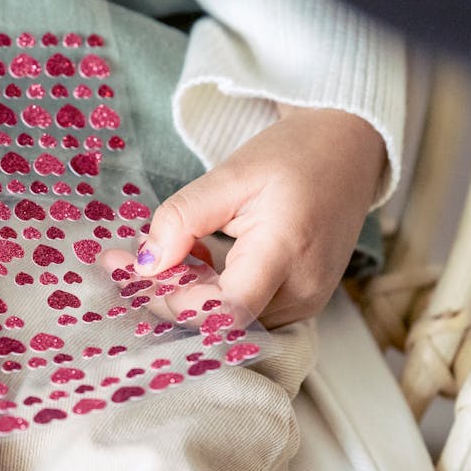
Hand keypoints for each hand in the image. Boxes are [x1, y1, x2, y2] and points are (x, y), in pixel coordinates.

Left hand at [108, 106, 386, 327]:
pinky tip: (195, 259)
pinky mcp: (299, 302)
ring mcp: (305, 303)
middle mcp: (302, 290)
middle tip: (121, 260)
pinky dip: (209, 292)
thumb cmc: (295, 156)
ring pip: (227, 320)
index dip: (171, 299)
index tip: (127, 269)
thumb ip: (183, 218)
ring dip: (185, 293)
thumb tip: (145, 263)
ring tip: (160, 252)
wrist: (348, 151)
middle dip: (165, 295)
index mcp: (287, 251)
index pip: (224, 309)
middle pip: (219, 320)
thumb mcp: (231, 174)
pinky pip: (244, 311)